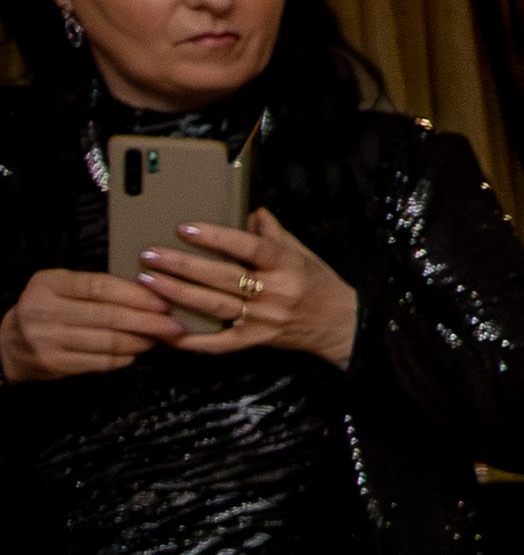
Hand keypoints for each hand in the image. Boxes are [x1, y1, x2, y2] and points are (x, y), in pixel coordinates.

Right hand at [1, 266, 176, 383]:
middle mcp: (43, 310)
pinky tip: (136, 352)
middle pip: (108, 316)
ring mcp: (47, 339)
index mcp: (47, 284)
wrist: (8, 344)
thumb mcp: (61, 290)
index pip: (99, 287)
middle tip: (174, 326)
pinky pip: (99, 362)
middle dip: (148, 322)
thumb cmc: (47, 311)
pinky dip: (124, 357)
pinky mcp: (53, 364)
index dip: (136, 295)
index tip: (163, 302)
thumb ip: (96, 289)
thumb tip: (150, 294)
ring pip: (107, 341)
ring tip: (159, 339)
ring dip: (140, 341)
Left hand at [143, 217, 357, 365]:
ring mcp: (264, 319)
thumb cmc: (320, 286)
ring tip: (149, 280)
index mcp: (287, 266)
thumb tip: (252, 211)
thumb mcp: (303, 253)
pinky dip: (192, 340)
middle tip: (150, 255)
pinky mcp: (256, 341)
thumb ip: (273, 234)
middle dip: (182, 265)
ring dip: (178, 293)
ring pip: (214, 306)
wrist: (343, 326)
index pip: (250, 248)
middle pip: (222, 277)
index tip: (186, 228)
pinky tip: (167, 331)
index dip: (217, 238)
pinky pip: (220, 343)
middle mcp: (276, 293)